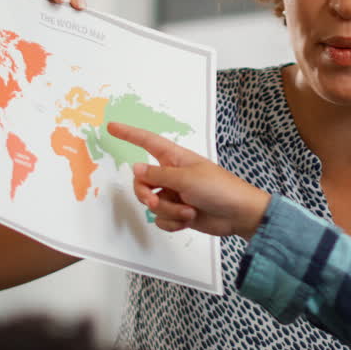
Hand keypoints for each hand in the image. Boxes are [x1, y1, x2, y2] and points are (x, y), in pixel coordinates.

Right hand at [107, 122, 271, 239]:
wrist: (238, 215)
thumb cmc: (219, 188)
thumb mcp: (186, 178)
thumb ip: (158, 175)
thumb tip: (136, 168)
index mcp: (175, 159)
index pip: (147, 143)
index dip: (129, 134)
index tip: (112, 127)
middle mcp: (172, 175)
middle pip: (142, 182)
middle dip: (146, 194)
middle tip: (156, 202)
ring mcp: (175, 194)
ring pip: (152, 204)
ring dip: (169, 211)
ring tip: (189, 211)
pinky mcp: (179, 213)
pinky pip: (162, 219)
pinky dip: (173, 222)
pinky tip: (188, 220)